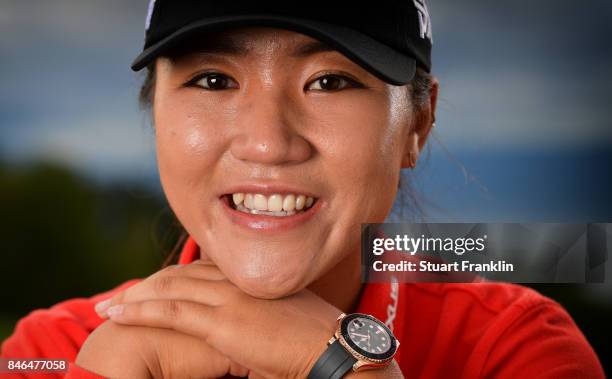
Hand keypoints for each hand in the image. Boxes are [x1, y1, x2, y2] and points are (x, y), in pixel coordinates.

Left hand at [95, 260, 342, 377]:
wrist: (333, 349)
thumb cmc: (315, 343)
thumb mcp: (287, 321)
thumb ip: (264, 317)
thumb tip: (256, 330)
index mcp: (254, 280)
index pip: (204, 273)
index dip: (174, 280)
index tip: (155, 289)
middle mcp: (238, 282)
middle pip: (181, 276)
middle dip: (148, 286)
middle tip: (123, 296)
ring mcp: (229, 298)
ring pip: (170, 289)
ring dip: (135, 297)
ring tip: (109, 306)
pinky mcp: (223, 322)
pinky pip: (171, 312)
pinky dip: (140, 311)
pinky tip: (118, 313)